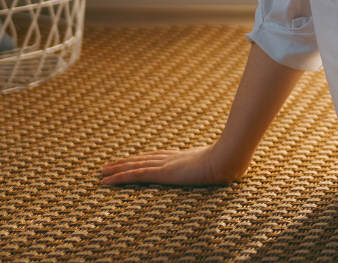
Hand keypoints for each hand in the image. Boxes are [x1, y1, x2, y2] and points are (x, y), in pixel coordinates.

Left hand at [99, 145, 244, 185]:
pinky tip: (106, 181)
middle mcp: (171, 159)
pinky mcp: (162, 173)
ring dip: (116, 169)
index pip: (157, 157)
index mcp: (184, 158)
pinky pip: (135, 176)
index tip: (132, 160)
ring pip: (135, 167)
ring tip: (101, 172)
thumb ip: (223, 164)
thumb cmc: (231, 162)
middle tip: (107, 165)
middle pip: (142, 160)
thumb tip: (236, 167)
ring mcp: (165, 165)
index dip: (143, 159)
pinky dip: (119, 177)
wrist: (229, 159)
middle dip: (125, 163)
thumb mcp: (225, 165)